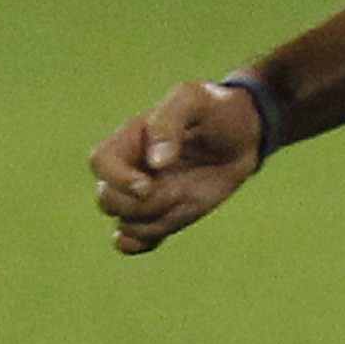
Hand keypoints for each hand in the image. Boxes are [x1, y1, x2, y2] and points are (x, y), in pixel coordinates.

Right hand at [89, 81, 264, 253]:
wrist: (245, 135)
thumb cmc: (214, 110)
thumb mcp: (192, 100)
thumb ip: (169, 123)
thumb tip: (155, 162)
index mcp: (129, 140)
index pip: (100, 163)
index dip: (117, 179)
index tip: (147, 185)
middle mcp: (131, 171)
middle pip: (107, 200)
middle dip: (137, 205)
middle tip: (175, 192)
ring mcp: (146, 197)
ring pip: (124, 224)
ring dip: (151, 222)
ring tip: (183, 199)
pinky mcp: (163, 216)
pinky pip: (134, 240)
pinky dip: (140, 243)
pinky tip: (164, 227)